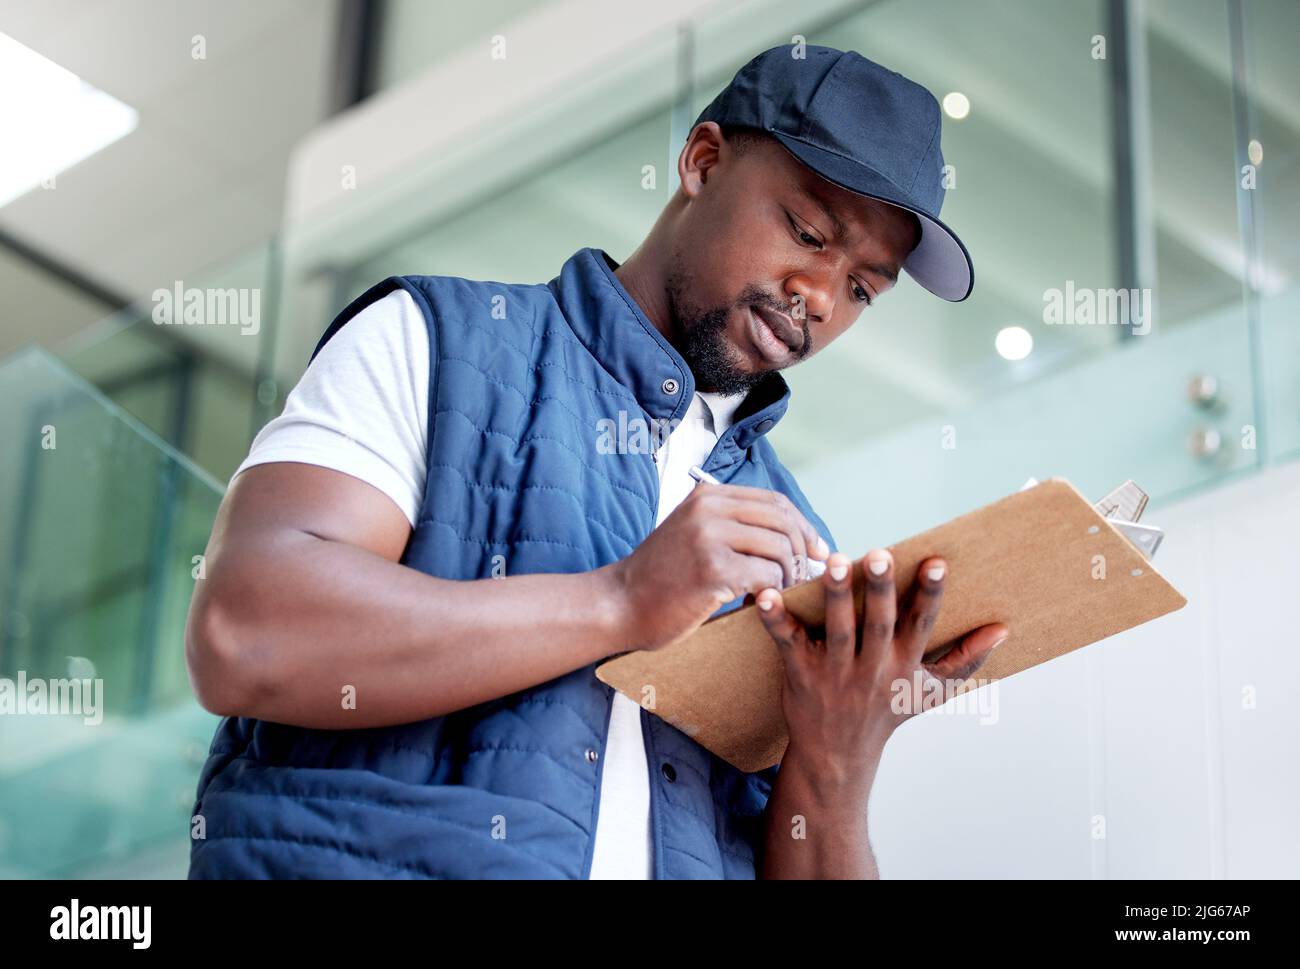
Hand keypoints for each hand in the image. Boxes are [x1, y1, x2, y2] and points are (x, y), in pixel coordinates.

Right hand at [610, 483, 829, 651]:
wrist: (618, 604)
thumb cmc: (662, 580)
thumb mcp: (695, 535)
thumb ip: (734, 528)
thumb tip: (797, 538)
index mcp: (708, 495)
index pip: (774, 501)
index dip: (803, 526)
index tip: (817, 552)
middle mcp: (709, 508)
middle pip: (783, 520)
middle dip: (804, 551)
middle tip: (805, 577)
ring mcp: (709, 536)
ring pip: (780, 548)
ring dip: (789, 576)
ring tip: (777, 593)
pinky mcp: (712, 568)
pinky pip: (766, 576)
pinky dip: (773, 592)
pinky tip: (759, 603)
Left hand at [755, 548, 1007, 781]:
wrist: (837, 759)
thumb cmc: (885, 714)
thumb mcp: (929, 691)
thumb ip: (965, 659)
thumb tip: (1002, 629)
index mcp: (905, 666)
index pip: (922, 625)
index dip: (930, 595)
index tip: (937, 563)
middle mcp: (873, 669)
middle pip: (879, 624)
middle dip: (880, 590)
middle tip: (879, 554)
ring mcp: (835, 673)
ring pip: (837, 630)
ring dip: (835, 597)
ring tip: (833, 562)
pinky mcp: (801, 674)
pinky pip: (787, 643)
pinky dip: (775, 620)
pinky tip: (765, 596)